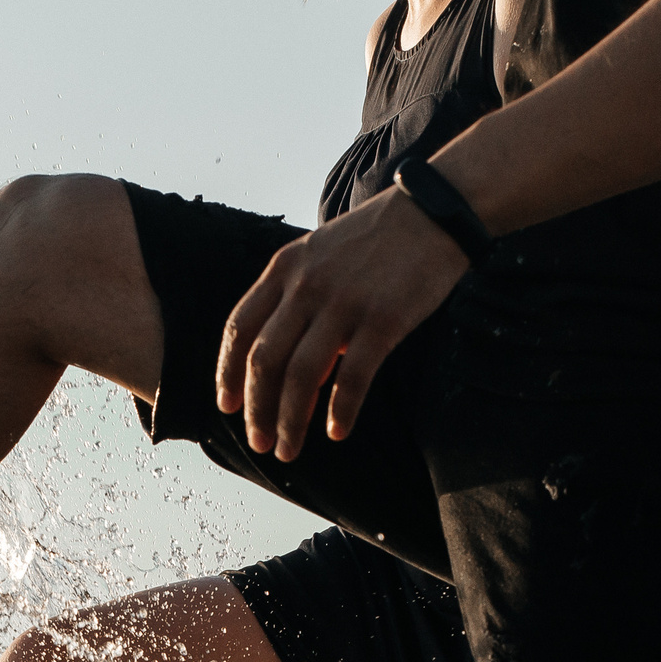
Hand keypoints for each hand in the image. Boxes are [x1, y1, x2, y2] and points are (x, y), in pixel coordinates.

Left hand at [216, 188, 471, 461]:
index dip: (228, 373)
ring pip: (302, 376)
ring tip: (288, 449)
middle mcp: (306, 286)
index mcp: (284, 268)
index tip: (227, 407)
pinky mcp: (383, 320)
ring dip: (290, 421)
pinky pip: (353, 377)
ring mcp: (344, 303)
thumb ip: (295, 299)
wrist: (433, 212)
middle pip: (264, 360)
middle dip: (256, 409)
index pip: (240, 329)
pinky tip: (337, 432)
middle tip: (259, 442)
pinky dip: (341, 411)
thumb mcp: (319, 253)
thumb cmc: (376, 240)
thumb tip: (284, 364)